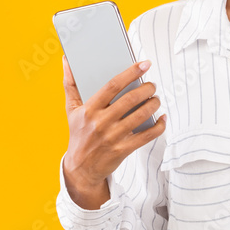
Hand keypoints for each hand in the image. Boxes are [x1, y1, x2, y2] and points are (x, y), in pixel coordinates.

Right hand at [61, 55, 166, 208]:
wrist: (80, 169)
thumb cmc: (78, 135)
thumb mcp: (71, 110)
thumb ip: (70, 85)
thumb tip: (66, 60)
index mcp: (89, 109)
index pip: (112, 86)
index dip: (130, 73)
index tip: (144, 65)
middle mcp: (101, 122)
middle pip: (130, 99)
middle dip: (147, 88)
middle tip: (152, 85)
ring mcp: (112, 137)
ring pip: (141, 116)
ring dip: (153, 104)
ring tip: (155, 99)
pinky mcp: (123, 150)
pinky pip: (147, 135)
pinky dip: (159, 126)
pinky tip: (162, 118)